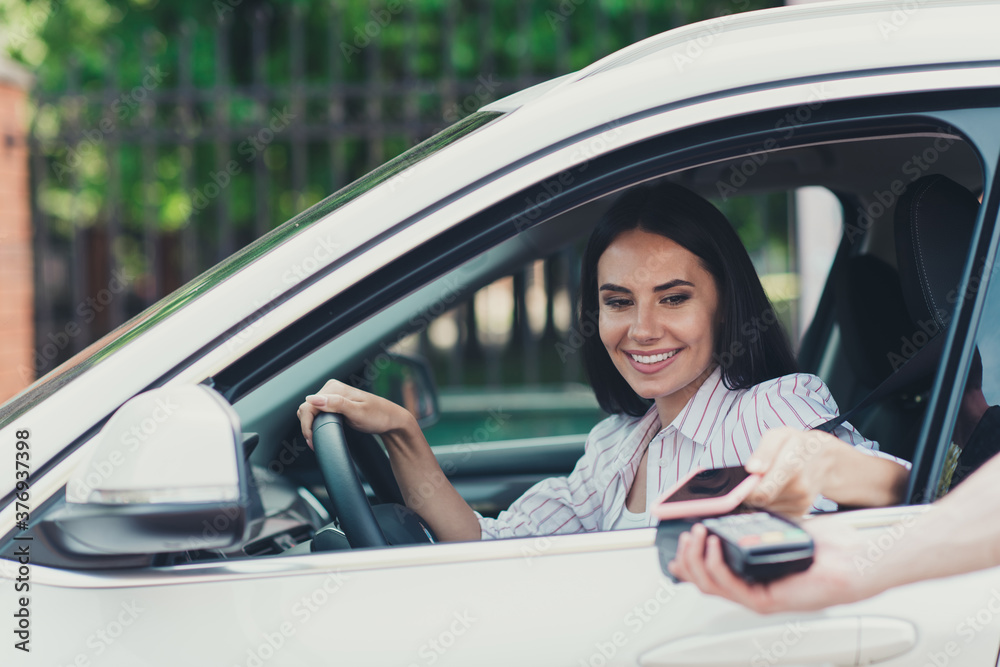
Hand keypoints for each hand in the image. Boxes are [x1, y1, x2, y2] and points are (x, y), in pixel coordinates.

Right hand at [296, 379, 412, 447]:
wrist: (391, 420)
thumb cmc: (378, 416)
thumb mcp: (357, 412)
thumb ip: (336, 404)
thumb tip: (312, 399)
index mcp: (334, 388)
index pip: (308, 405)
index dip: (307, 425)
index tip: (312, 441)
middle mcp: (332, 389)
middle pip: (306, 408)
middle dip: (307, 427)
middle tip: (314, 443)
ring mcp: (333, 395)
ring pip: (310, 410)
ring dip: (310, 425)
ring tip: (317, 439)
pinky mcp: (335, 403)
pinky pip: (317, 412)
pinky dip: (316, 423)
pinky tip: (322, 431)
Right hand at [667, 517, 869, 612]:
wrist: (853, 560)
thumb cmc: (827, 548)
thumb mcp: (781, 528)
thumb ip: (758, 524)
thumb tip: (735, 508)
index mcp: (754, 575)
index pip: (711, 574)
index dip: (690, 560)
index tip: (680, 543)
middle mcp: (752, 589)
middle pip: (702, 581)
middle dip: (686, 558)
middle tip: (685, 536)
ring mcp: (757, 597)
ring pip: (709, 585)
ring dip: (696, 559)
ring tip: (696, 535)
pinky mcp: (765, 601)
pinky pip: (728, 586)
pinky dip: (715, 565)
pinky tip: (713, 545)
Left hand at [743, 427, 834, 514]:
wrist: (826, 460)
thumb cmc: (798, 446)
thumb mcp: (780, 436)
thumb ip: (764, 451)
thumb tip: (752, 469)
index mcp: (792, 465)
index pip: (763, 491)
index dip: (746, 492)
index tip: (740, 486)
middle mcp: (800, 487)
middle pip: (761, 500)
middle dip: (753, 491)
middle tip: (757, 478)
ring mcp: (802, 502)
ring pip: (766, 507)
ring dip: (763, 496)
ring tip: (773, 479)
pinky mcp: (801, 512)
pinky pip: (775, 512)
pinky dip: (773, 502)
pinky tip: (780, 489)